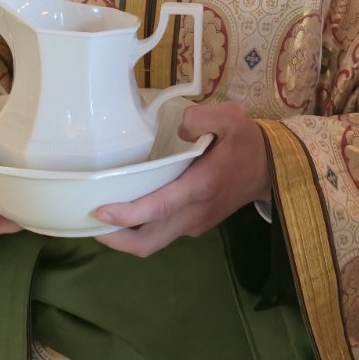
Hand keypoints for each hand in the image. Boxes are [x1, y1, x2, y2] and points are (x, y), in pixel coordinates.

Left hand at [94, 102, 269, 256]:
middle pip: (148, 242)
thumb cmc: (249, 143)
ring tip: (97, 215)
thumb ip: (204, 117)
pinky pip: (161, 233)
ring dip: (123, 236)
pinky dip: (138, 228)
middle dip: (114, 239)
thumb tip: (181, 128)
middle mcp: (195, 213)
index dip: (128, 213)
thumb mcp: (233, 118)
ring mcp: (194, 224)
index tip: (100, 210)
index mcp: (201, 187)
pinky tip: (125, 208)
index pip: (160, 207)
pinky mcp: (194, 225)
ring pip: (152, 242)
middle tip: (85, 221)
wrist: (273, 170)